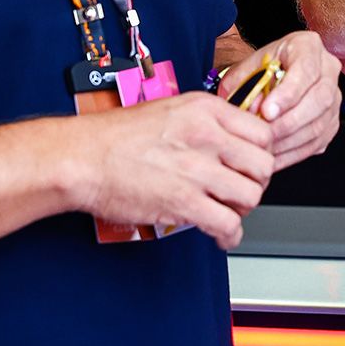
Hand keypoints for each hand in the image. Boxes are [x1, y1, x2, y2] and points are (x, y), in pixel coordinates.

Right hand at [72, 92, 275, 249]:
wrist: (81, 157)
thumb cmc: (114, 137)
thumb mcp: (170, 110)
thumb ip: (204, 123)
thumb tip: (228, 141)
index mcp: (205, 110)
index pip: (263, 133)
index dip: (260, 154)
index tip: (250, 165)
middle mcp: (207, 136)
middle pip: (263, 165)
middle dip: (255, 183)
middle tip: (241, 190)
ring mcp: (197, 170)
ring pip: (250, 196)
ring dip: (242, 209)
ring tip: (227, 211)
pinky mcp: (184, 202)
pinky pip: (227, 224)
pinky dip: (229, 235)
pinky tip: (221, 235)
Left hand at [252, 30, 343, 170]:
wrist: (272, 74)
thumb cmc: (261, 68)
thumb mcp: (246, 67)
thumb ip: (243, 84)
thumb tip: (249, 108)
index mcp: (307, 46)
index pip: (305, 69)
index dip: (288, 93)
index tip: (267, 111)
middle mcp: (327, 69)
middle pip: (320, 98)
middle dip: (289, 121)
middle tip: (265, 134)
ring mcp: (334, 96)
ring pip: (320, 123)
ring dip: (290, 141)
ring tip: (266, 148)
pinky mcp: (332, 120)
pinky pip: (318, 141)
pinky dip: (295, 153)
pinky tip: (274, 156)